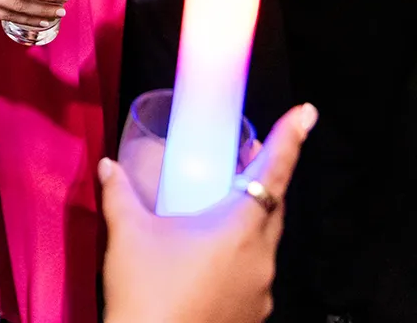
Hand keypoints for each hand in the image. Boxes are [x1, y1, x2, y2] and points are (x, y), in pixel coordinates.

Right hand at [100, 103, 316, 322]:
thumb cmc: (145, 292)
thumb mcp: (128, 235)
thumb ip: (120, 194)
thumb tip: (109, 165)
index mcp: (239, 228)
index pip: (274, 172)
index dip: (290, 139)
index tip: (307, 113)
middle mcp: (260, 257)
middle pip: (273, 206)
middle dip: (265, 177)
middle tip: (250, 154)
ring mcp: (260, 291)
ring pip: (264, 242)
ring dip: (249, 220)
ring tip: (220, 208)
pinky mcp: (251, 315)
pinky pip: (254, 274)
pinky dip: (240, 256)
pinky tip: (209, 258)